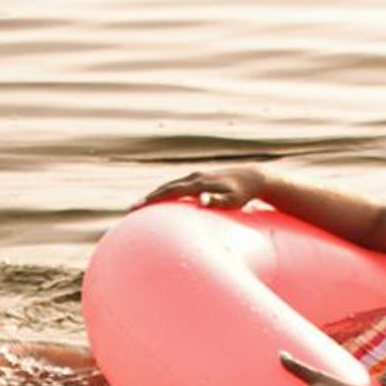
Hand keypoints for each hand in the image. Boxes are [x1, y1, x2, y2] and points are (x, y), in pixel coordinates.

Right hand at [134, 164, 275, 212]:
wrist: (253, 177)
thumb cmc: (243, 194)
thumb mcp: (233, 200)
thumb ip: (217, 201)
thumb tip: (201, 201)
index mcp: (198, 183)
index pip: (170, 191)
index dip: (152, 199)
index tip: (136, 207)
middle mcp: (194, 177)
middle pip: (166, 187)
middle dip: (148, 198)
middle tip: (131, 209)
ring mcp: (197, 176)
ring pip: (171, 185)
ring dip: (156, 195)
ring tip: (143, 205)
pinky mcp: (201, 179)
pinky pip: (179, 186)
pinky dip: (168, 193)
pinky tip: (164, 201)